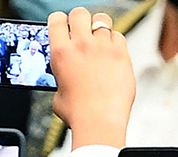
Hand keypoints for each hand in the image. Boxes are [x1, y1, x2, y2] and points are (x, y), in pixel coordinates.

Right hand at [48, 8, 134, 148]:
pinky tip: (113, 55)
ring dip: (100, 29)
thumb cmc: (78, 113)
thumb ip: (61, 76)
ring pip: (102, 20)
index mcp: (61, 52)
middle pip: (80, 13)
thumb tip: (65, 76)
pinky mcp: (121, 55)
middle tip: (84, 32)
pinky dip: (115, 42)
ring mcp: (103, 48)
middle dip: (81, 20)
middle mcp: (81, 45)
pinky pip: (119, 36)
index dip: (61, 21)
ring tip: (100, 42)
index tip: (65, 28)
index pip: (56, 19)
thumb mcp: (58, 92)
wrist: (99, 123)